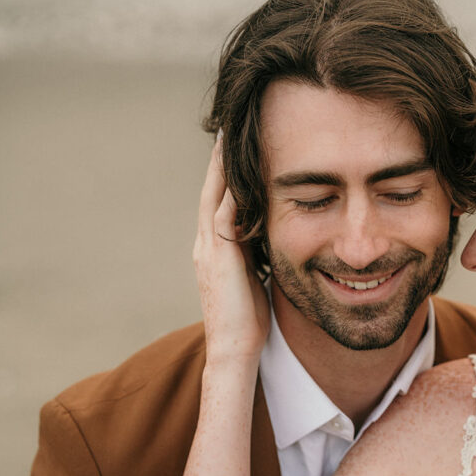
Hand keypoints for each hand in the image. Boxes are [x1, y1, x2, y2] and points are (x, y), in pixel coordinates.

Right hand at [193, 132, 270, 362]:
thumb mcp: (254, 277)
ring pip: (213, 195)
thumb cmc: (248, 319)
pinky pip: (222, 213)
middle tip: (225, 126)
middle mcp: (205, 243)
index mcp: (214, 248)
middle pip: (211, 190)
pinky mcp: (218, 256)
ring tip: (226, 134)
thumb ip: (256, 254)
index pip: (219, 201)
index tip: (234, 145)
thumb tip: (270, 238)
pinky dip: (228, 188)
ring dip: (219, 165)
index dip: (224, 173)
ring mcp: (208, 248)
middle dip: (217, 159)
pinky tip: (236, 167)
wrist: (234, 349)